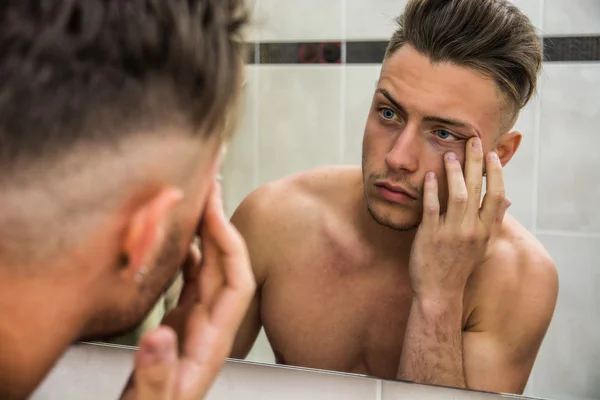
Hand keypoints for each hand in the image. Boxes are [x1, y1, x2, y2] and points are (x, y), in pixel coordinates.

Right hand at [121, 181, 255, 399]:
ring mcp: (194, 325)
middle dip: (217, 226)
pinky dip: (182, 258)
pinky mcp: (177, 327)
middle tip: (207, 189)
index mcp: (212, 341)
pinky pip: (185, 283)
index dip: (230, 244)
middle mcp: (208, 327)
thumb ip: (157, 373)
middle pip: (221, 267)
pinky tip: (174, 241)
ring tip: (192, 204)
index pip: (238, 282)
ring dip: (201, 236)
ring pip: (204, 270)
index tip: (215, 212)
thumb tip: (158, 337)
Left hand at [409, 137, 510, 298]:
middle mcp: (472, 230)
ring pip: (457, 195)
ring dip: (454, 172)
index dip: (495, 173)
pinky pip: (432, 208)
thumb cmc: (460, 267)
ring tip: (449, 154)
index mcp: (485, 231)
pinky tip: (430, 176)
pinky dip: (432, 190)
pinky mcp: (430, 236)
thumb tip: (506, 200)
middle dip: (475, 162)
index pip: (495, 195)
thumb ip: (493, 221)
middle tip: (473, 140)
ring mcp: (451, 232)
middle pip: (477, 189)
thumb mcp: (482, 246)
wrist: (440, 292)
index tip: (492, 154)